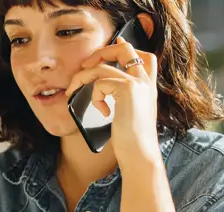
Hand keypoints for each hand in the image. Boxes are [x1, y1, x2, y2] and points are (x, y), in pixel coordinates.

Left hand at [66, 37, 160, 166]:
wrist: (141, 154)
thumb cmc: (133, 141)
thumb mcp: (130, 114)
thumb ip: (123, 97)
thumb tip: (107, 83)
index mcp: (148, 87)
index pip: (144, 56)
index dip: (126, 47)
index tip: (114, 45)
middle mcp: (146, 81)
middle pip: (124, 48)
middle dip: (101, 52)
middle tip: (85, 66)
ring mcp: (138, 83)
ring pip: (103, 66)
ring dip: (82, 77)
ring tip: (74, 90)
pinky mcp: (127, 89)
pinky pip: (100, 83)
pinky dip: (95, 97)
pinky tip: (103, 112)